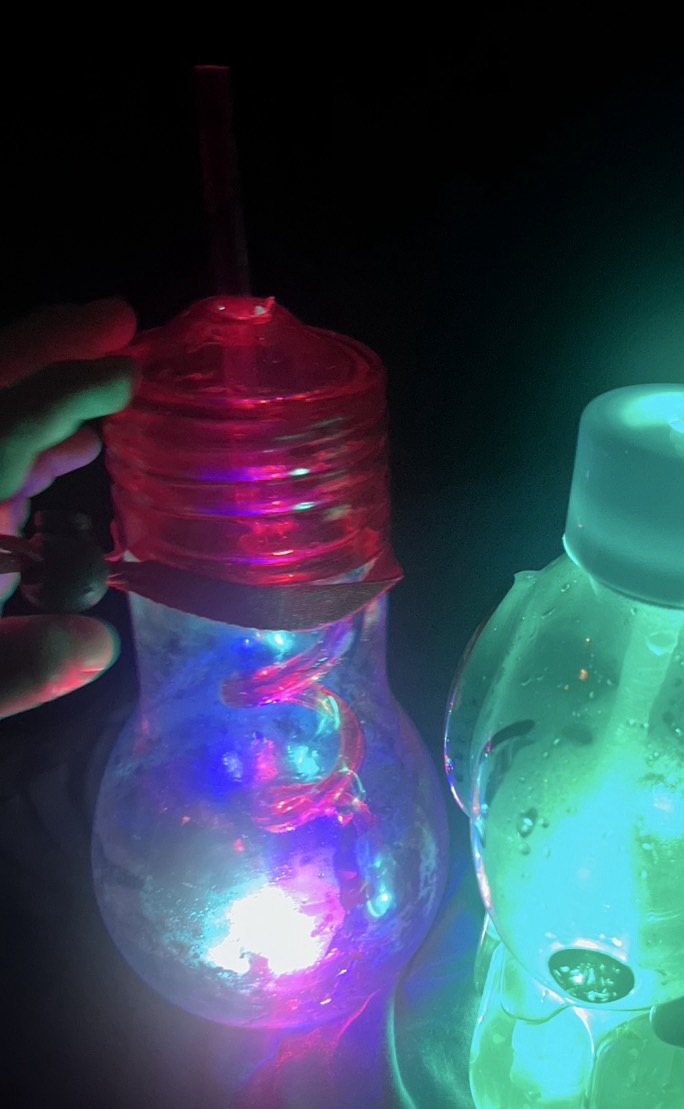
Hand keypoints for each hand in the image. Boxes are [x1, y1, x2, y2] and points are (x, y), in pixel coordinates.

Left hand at [0, 299, 136, 717]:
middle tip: (117, 318)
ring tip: (102, 376)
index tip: (127, 371)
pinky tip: (66, 457)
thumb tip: (97, 644)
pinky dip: (22, 449)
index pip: (5, 428)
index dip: (66, 393)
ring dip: (38, 392)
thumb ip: (14, 672)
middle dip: (47, 349)